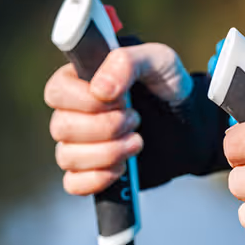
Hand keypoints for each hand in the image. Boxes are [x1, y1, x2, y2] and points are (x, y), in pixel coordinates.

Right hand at [44, 43, 191, 194]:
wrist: (189, 123)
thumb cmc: (168, 85)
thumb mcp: (158, 60)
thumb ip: (127, 62)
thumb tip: (100, 89)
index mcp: (80, 79)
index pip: (56, 92)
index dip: (85, 100)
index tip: (120, 99)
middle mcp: (73, 112)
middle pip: (61, 127)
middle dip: (105, 127)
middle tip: (136, 119)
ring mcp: (79, 144)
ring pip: (67, 157)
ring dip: (108, 152)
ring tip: (137, 141)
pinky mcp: (90, 171)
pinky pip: (74, 184)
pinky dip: (98, 178)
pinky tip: (122, 167)